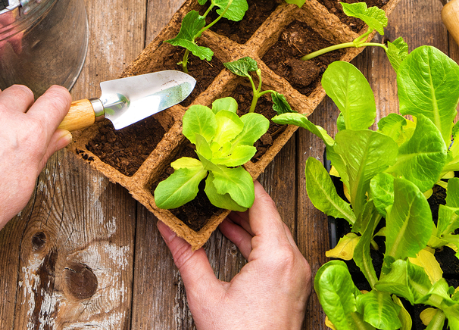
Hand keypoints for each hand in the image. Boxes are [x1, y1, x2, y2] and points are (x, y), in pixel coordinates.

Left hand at [0, 84, 71, 329]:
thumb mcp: (23, 185)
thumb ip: (43, 152)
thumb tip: (61, 135)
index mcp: (28, 134)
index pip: (57, 97)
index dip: (57, 103)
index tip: (53, 108)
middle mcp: (0, 116)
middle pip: (21, 91)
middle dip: (20, 107)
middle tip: (10, 130)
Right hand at [158, 181, 310, 329]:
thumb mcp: (206, 295)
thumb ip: (186, 255)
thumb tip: (166, 226)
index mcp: (277, 257)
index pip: (260, 200)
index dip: (238, 181)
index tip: (218, 167)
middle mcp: (294, 260)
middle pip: (266, 211)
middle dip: (237, 196)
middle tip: (212, 182)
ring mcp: (297, 273)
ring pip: (271, 228)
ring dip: (244, 216)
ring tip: (216, 203)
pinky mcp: (293, 283)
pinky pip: (274, 247)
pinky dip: (253, 235)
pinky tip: (229, 230)